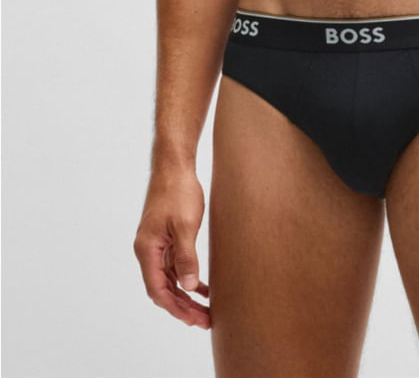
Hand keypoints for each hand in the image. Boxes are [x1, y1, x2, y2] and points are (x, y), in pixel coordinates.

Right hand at [133, 165, 210, 329]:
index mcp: (147, 249)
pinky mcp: (166, 237)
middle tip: (205, 320)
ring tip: (206, 309)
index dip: (176, 308)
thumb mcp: (184, 226)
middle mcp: (148, 250)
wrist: (175, 164)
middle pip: (163, 288)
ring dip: (186, 295)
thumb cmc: (178, 191)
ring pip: (169, 279)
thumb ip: (186, 257)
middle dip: (183, 306)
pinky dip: (187, 277)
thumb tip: (188, 287)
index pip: (158, 290)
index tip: (194, 320)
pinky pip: (174, 266)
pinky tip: (203, 287)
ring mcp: (156, 244)